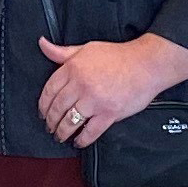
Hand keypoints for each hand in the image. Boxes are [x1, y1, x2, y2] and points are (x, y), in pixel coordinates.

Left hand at [34, 35, 187, 147]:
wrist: (145, 64)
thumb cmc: (117, 56)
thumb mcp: (86, 49)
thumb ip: (61, 52)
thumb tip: (42, 44)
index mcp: (73, 68)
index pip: (49, 90)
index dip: (43, 105)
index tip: (42, 112)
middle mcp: (81, 85)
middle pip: (57, 108)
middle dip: (51, 121)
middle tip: (49, 127)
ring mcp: (95, 101)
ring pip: (70, 122)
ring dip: (62, 132)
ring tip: (60, 136)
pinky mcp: (109, 113)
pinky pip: (91, 132)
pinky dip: (82, 140)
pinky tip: (78, 142)